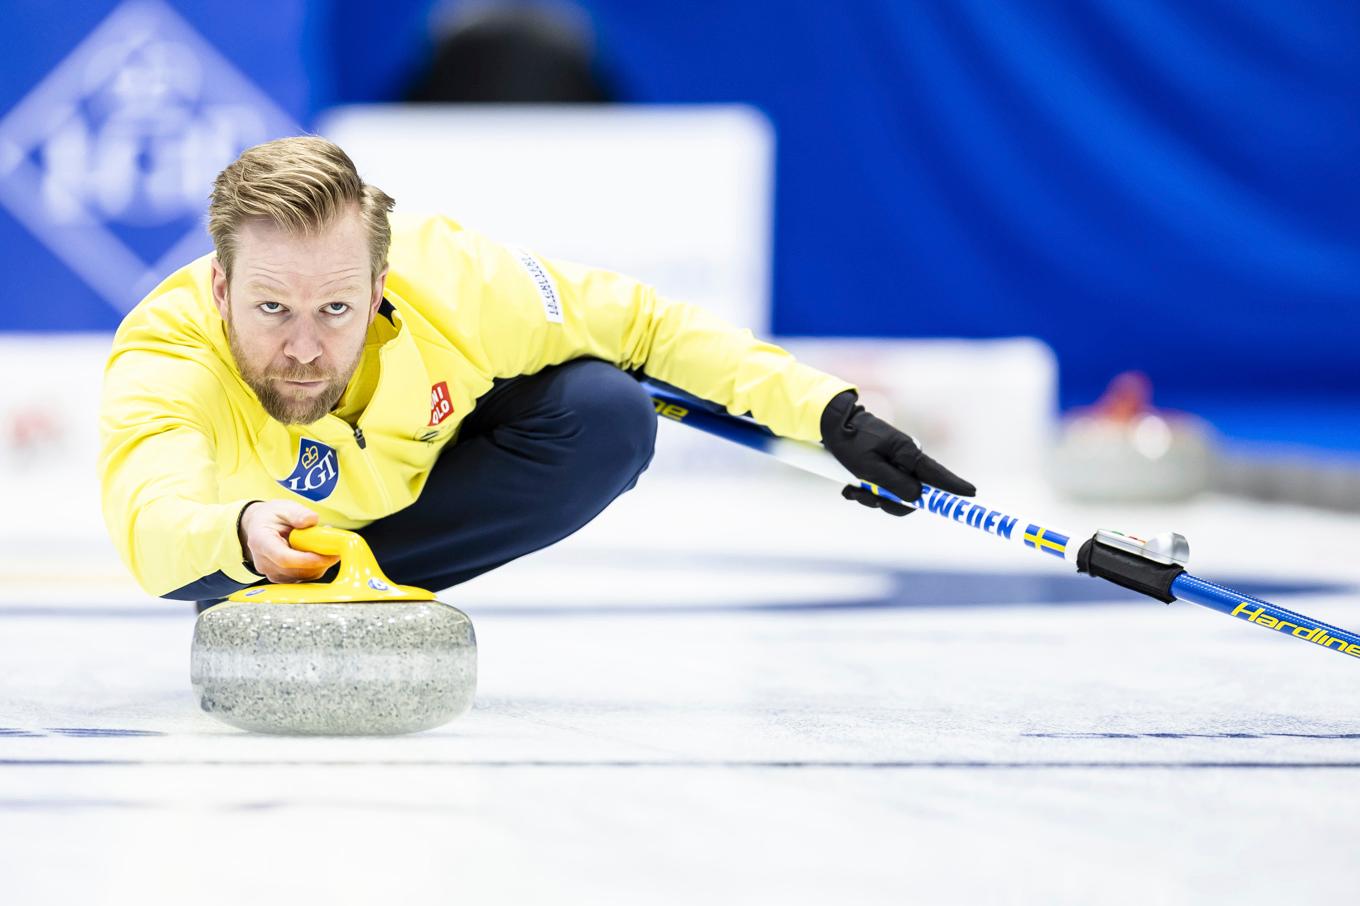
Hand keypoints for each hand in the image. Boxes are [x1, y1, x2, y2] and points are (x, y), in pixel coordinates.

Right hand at [237, 500, 339, 582]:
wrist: (259, 526)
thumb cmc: (272, 517)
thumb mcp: (284, 508)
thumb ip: (298, 513)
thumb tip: (311, 520)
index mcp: (261, 542)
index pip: (284, 558)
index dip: (308, 559)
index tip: (328, 554)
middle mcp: (264, 562)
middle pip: (296, 570)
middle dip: (320, 560)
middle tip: (336, 545)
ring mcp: (272, 573)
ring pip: (303, 576)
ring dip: (320, 563)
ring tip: (324, 544)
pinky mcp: (282, 578)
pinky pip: (304, 577)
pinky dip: (315, 566)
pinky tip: (317, 552)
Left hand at [820, 390, 975, 515]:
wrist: (834, 425)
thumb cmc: (851, 443)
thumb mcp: (869, 467)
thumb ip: (895, 484)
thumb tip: (919, 498)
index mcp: (909, 454)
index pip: (938, 474)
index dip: (955, 486)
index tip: (971, 494)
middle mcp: (907, 459)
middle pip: (913, 493)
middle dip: (890, 502)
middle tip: (867, 497)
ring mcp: (897, 463)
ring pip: (895, 494)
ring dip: (873, 497)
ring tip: (853, 490)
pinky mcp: (886, 467)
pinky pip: (884, 488)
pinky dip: (867, 492)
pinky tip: (851, 487)